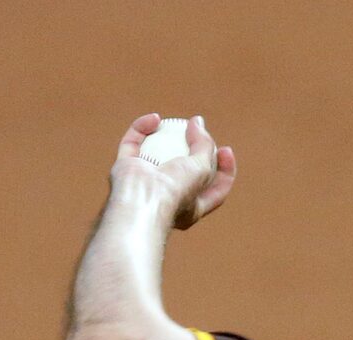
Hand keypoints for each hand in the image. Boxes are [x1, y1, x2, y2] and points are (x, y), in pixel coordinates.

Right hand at [112, 113, 237, 230]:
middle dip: (194, 150)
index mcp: (190, 208)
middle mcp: (166, 197)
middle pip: (185, 171)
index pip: (214, 189)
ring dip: (166, 137)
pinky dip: (142, 129)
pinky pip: (132, 143)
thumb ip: (205, 145)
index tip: (227, 150)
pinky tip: (155, 119)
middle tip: (199, 130)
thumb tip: (197, 122)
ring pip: (155, 155)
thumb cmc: (176, 192)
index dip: (224, 169)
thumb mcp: (202, 169)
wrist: (142, 201)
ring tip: (177, 122)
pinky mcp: (125, 168)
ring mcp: (144, 183)